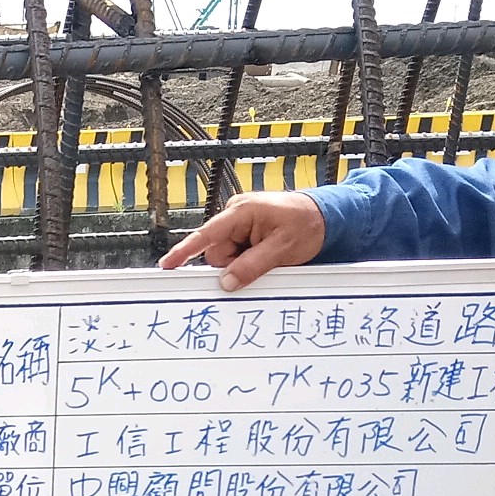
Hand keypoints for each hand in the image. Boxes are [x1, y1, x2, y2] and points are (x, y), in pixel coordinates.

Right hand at [159, 190, 327, 290]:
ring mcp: (240, 224)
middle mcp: (236, 215)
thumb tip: (226, 282)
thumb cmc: (307, 224)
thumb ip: (252, 266)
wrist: (326, 216)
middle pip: (217, 253)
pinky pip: (237, 254)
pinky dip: (248, 260)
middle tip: (262, 262)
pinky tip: (266, 255)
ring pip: (227, 257)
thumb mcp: (282, 249)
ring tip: (270, 255)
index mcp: (242, 212)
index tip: (168, 264)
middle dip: (233, 265)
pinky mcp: (245, 233)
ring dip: (243, 263)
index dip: (185, 251)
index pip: (207, 235)